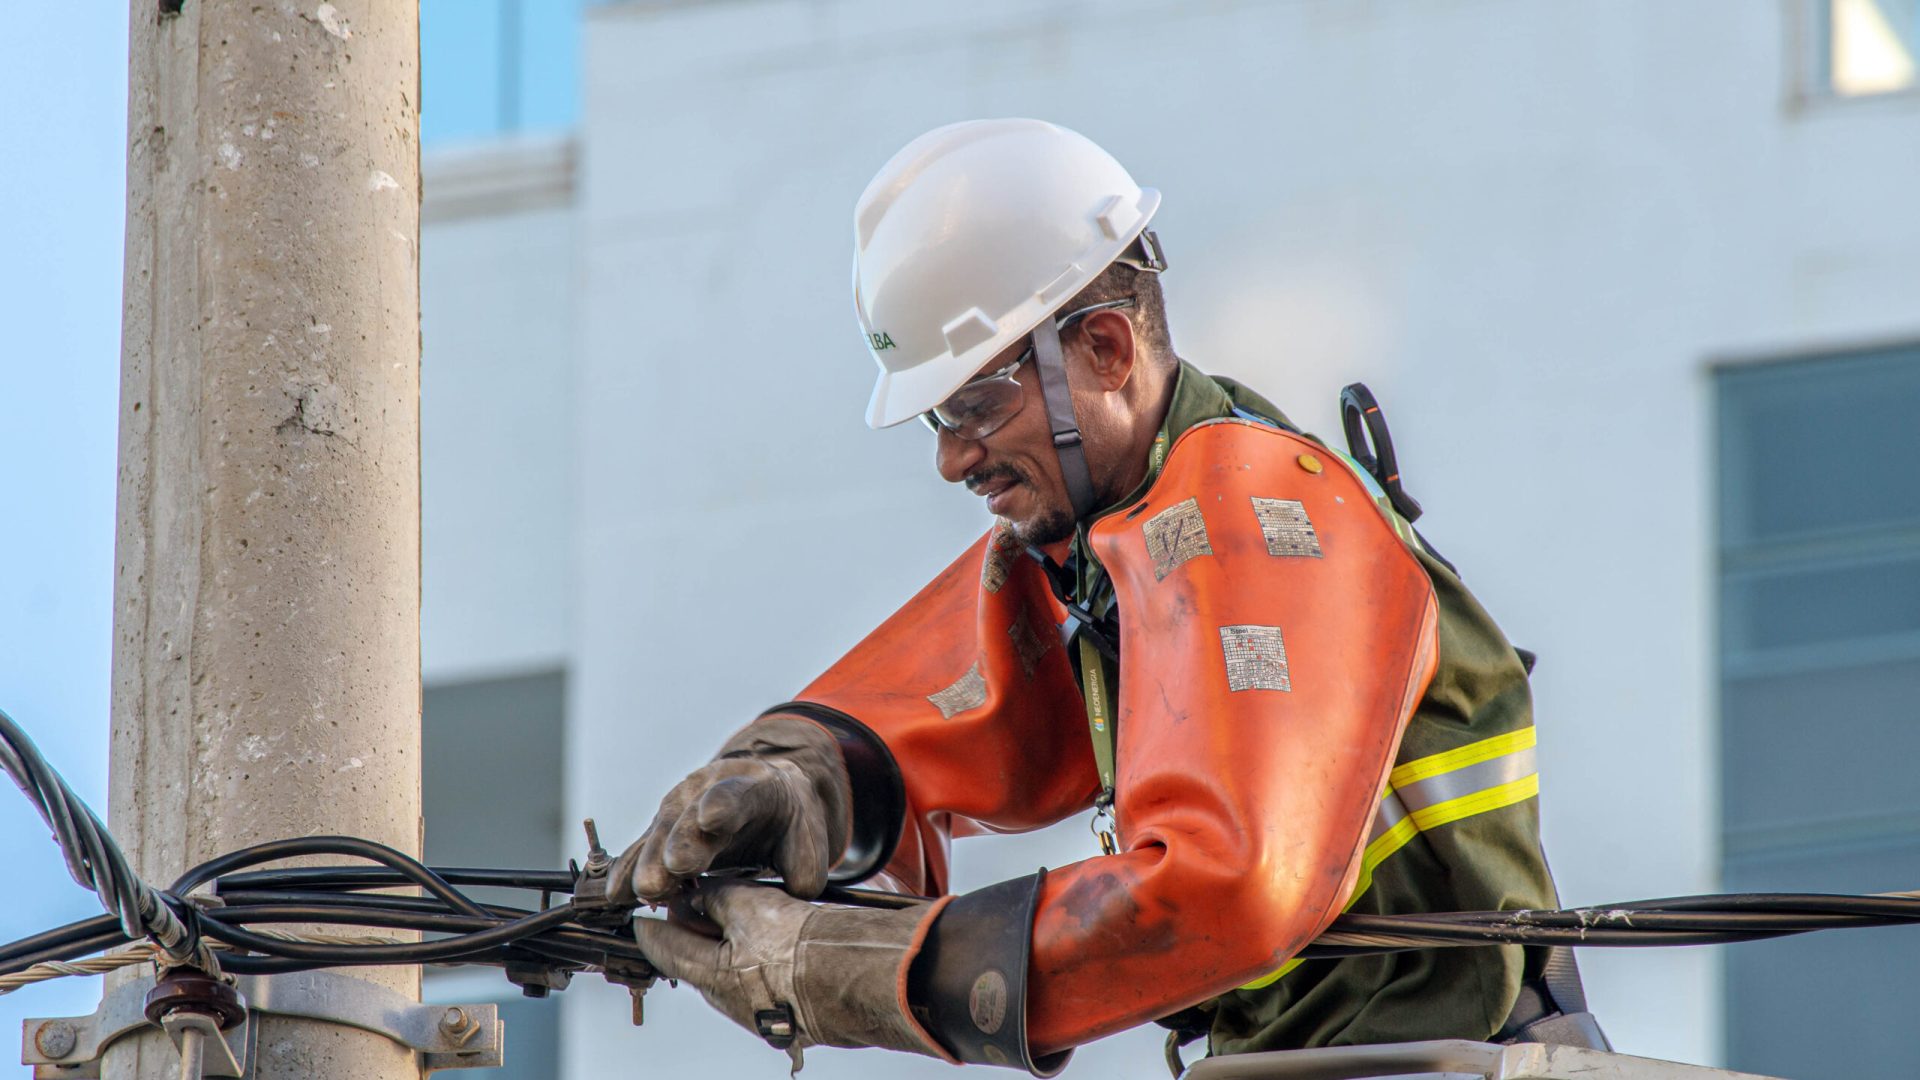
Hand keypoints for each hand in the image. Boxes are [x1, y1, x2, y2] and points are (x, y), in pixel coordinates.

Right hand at [612, 716, 850, 902]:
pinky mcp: (661, 830)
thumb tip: (793, 892)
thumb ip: (803, 867)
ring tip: (644, 890)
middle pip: (690, 816)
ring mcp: (679, 809)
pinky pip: (641, 850)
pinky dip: (629, 871)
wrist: (767, 799)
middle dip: (680, 840)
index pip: (736, 793)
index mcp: (751, 788)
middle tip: (672, 867)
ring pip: (661, 833)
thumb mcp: (806, 840)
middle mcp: (707, 792)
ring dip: (651, 861)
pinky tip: (616, 893)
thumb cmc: (787, 824)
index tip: (711, 818)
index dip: (723, 804)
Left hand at [633, 881, 946, 1063]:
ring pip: (734, 977)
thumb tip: (701, 895)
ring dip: (731, 951)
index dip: (652, 930)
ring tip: (741, 923)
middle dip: (695, 938)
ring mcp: (763, 1014)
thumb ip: (720, 898)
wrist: (859, 978)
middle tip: (693, 911)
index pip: (666, 951)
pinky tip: (777, 948)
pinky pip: (765, 988)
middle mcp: (732, 1003)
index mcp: (713, 977)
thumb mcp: (752, 906)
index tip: (641, 920)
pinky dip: (761, 965)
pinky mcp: (795, 1019)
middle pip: (700, 965)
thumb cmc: (804, 945)